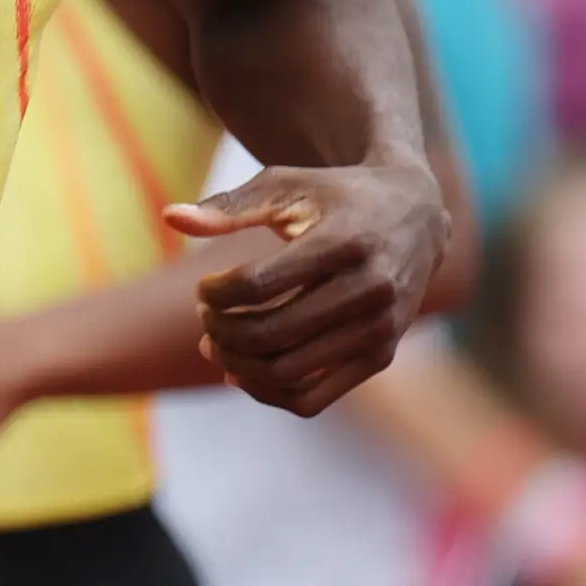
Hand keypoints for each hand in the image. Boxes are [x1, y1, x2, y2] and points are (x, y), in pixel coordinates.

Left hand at [167, 159, 447, 417]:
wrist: (415, 215)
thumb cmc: (335, 196)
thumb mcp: (286, 186)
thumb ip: (229, 205)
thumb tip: (169, 217)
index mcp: (344, 241)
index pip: (256, 284)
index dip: (213, 293)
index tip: (203, 288)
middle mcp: (370, 289)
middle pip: (267, 333)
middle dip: (218, 329)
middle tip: (205, 315)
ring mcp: (380, 328)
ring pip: (285, 373)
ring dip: (234, 363)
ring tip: (215, 342)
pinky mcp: (379, 357)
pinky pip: (311, 399)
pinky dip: (266, 393)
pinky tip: (239, 371)